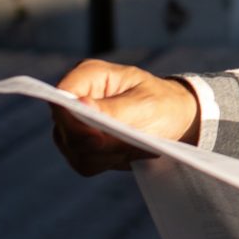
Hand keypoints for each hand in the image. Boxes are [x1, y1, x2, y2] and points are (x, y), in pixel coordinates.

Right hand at [50, 59, 200, 175]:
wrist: (176, 119)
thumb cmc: (163, 103)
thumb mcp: (144, 105)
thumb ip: (112, 109)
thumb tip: (79, 105)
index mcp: (88, 75)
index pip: (61, 97)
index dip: (71, 120)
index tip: (97, 138)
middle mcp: (76, 97)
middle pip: (65, 129)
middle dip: (97, 144)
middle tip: (129, 146)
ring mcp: (76, 122)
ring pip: (73, 150)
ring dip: (105, 155)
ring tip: (133, 146)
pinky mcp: (81, 143)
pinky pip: (83, 162)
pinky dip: (107, 162)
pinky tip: (127, 152)